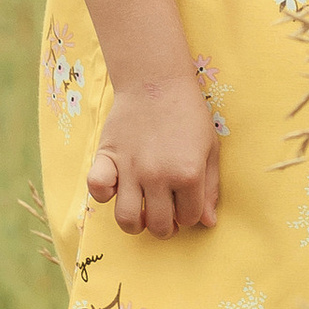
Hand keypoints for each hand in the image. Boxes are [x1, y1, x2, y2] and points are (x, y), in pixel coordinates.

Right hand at [87, 75, 221, 237]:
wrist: (156, 82)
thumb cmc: (188, 115)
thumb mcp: (210, 149)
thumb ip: (210, 188)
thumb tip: (208, 223)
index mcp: (188, 174)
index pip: (189, 218)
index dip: (189, 214)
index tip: (185, 202)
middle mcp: (159, 176)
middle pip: (159, 226)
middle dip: (165, 226)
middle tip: (164, 213)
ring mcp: (131, 169)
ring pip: (127, 220)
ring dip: (136, 224)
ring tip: (141, 213)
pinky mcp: (108, 157)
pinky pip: (97, 189)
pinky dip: (103, 195)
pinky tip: (116, 189)